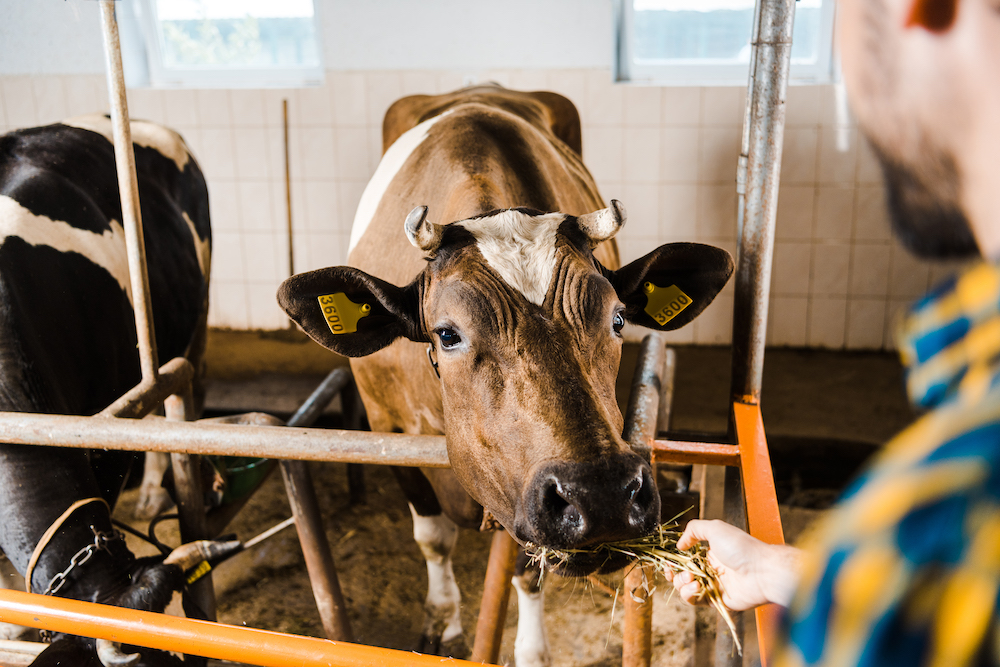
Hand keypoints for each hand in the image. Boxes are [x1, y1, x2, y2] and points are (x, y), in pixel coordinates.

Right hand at [669, 519, 801, 610]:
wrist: (762, 571)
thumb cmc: (743, 548)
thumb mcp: (716, 528)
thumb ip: (694, 530)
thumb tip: (680, 544)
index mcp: (709, 554)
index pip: (685, 560)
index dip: (674, 561)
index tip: (668, 562)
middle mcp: (710, 570)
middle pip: (682, 575)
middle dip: (674, 574)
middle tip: (674, 571)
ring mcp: (713, 586)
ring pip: (685, 589)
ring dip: (681, 584)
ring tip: (691, 578)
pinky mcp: (716, 601)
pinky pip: (695, 601)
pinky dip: (689, 594)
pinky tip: (696, 587)